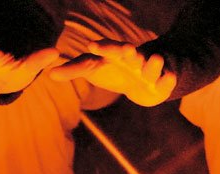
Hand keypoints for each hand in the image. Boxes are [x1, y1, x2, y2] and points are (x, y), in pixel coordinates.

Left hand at [49, 41, 176, 105]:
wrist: (142, 82)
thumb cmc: (112, 72)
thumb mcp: (92, 69)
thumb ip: (73, 70)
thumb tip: (49, 74)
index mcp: (114, 53)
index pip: (106, 48)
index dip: (101, 47)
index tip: (92, 46)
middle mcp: (132, 57)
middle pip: (130, 53)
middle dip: (128, 51)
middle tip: (127, 50)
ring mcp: (149, 68)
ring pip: (150, 63)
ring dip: (152, 63)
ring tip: (155, 60)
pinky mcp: (162, 81)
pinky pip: (166, 79)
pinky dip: (168, 78)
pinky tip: (170, 77)